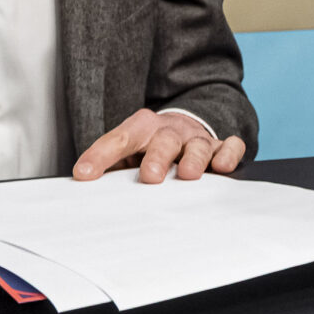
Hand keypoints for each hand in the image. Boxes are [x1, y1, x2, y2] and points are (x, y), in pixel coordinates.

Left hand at [73, 109, 245, 183]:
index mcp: (142, 129)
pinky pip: (230, 147)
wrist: (186, 125)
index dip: (101, 155)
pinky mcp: (221, 148)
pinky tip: (223, 166)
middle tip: (150, 177)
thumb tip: (83, 188)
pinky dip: (228, 154)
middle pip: (163, 140)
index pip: (119, 139)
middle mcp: (170, 131)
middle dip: (157, 157)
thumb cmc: (152, 148)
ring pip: (197, 144)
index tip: (84, 174)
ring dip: (193, 158)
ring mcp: (197, 138)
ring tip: (188, 174)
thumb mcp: (130, 153)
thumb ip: (112, 169)